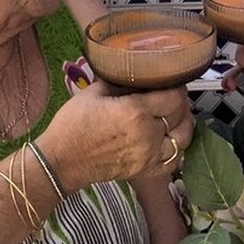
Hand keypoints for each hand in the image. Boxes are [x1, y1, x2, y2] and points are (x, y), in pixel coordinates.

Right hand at [38, 82, 193, 191]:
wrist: (61, 161)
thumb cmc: (72, 125)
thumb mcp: (93, 92)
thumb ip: (118, 81)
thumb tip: (135, 73)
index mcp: (134, 111)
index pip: (172, 97)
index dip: (176, 88)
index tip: (172, 83)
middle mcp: (146, 134)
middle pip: (180, 116)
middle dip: (180, 103)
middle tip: (173, 97)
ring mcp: (148, 155)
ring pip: (182, 139)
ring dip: (183, 126)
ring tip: (176, 117)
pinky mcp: (145, 170)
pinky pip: (173, 161)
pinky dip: (176, 150)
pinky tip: (171, 140)